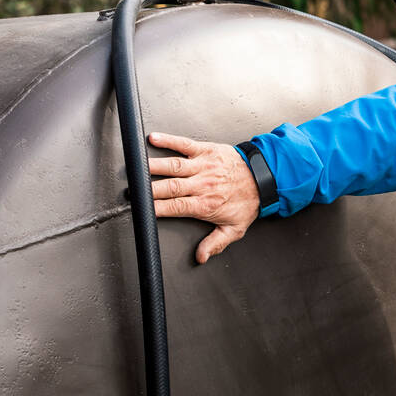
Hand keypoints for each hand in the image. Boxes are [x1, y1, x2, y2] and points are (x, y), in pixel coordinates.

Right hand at [147, 132, 261, 263]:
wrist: (263, 177)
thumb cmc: (247, 201)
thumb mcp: (235, 228)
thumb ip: (215, 243)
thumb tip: (201, 257)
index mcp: (206, 204)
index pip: (175, 207)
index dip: (157, 208)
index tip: (142, 209)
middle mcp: (202, 184)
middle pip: (170, 187)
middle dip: (148, 189)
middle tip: (132, 190)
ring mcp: (203, 166)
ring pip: (173, 166)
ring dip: (153, 166)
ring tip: (136, 167)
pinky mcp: (206, 150)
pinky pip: (184, 144)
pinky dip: (169, 140)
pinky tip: (154, 139)